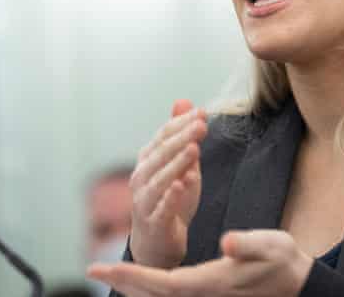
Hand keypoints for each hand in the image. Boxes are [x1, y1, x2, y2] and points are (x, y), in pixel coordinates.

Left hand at [88, 229, 313, 296]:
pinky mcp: (208, 294)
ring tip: (110, 274)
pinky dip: (151, 288)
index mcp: (211, 282)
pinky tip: (140, 283)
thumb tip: (227, 242)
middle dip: (123, 283)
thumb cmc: (282, 261)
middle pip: (153, 295)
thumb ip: (248, 243)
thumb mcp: (271, 245)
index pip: (161, 283)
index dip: (131, 277)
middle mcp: (202, 294)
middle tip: (93, 271)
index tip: (103, 268)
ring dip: (134, 287)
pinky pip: (171, 295)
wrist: (296, 283)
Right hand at [129, 99, 207, 267]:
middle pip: (161, 154)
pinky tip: (181, 184)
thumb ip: (182, 136)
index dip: (181, 124)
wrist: (158, 241)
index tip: (202, 112)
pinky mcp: (153, 223)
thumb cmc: (170, 198)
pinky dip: (170, 196)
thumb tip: (184, 101)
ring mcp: (144, 201)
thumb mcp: (180, 164)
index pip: (163, 136)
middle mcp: (142, 177)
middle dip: (182, 138)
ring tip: (194, 149)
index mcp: (148, 160)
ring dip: (176, 163)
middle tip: (201, 125)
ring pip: (159, 179)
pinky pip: (161, 208)